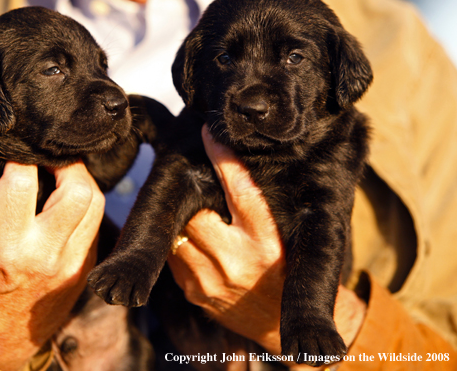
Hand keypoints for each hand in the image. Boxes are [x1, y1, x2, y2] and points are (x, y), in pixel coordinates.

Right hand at [0, 160, 103, 370]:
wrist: (0, 340)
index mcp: (6, 248)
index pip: (23, 184)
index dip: (21, 157)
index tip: (16, 150)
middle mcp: (46, 254)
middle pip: (78, 191)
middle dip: (67, 164)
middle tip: (50, 157)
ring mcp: (72, 262)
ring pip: (96, 203)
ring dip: (82, 181)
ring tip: (62, 173)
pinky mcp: (86, 267)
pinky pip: (96, 224)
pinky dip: (85, 205)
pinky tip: (66, 200)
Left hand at [167, 126, 365, 367]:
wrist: (277, 324)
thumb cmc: (283, 270)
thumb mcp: (281, 235)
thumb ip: (257, 203)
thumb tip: (227, 160)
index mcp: (267, 241)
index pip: (241, 190)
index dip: (223, 158)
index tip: (209, 133)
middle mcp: (238, 261)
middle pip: (197, 214)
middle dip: (195, 201)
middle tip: (200, 194)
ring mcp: (211, 280)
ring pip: (179, 234)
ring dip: (184, 223)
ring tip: (197, 219)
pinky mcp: (194, 293)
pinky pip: (173, 257)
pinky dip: (179, 244)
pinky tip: (193, 244)